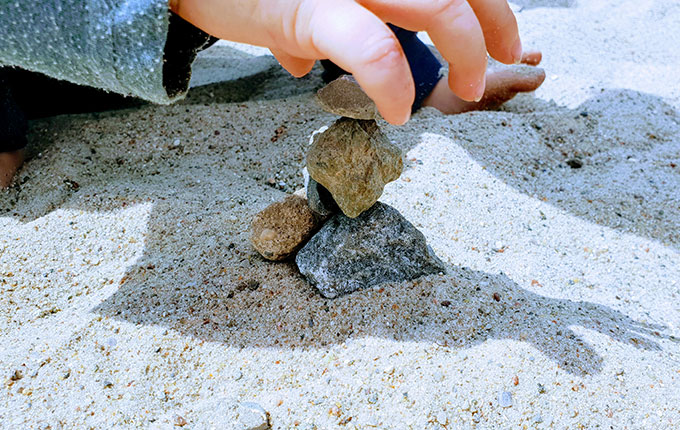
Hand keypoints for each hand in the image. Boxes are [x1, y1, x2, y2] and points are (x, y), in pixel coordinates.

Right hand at [170, 0, 522, 124]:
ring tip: (468, 90)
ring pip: (433, 3)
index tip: (507, 36)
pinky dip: (393, 82)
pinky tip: (396, 112)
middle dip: (492, 24)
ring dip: (465, 50)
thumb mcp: (292, 3)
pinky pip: (371, 48)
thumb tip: (308, 61)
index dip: (490, 3)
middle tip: (497, 63)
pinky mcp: (307, 10)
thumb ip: (317, 20)